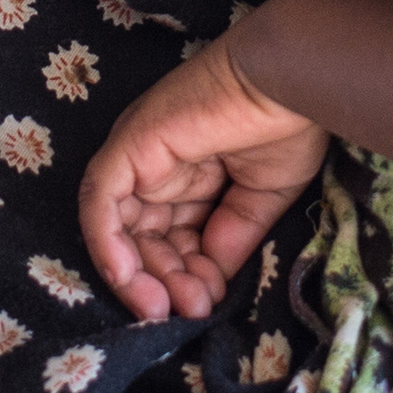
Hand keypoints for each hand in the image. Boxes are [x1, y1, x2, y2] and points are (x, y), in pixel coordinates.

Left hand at [81, 40, 332, 321]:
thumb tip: (209, 285)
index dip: (188, 274)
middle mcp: (157, 165)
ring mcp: (139, 155)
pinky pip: (100, 204)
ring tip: (168, 305)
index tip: (210, 301)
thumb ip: (231, 238)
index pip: (173, 236)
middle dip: (165, 280)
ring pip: (117, 228)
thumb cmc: (286, 125)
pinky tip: (130, 280)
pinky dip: (107, 245)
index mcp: (189, 173)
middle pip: (144, 238)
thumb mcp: (261, 198)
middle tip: (191, 309)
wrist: (292, 83)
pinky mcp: (128, 148)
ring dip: (138, 274)